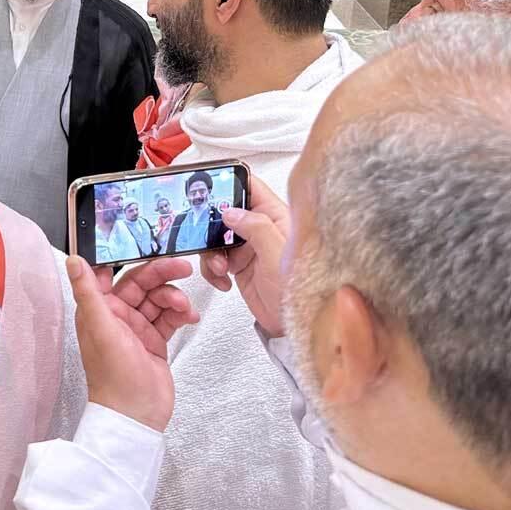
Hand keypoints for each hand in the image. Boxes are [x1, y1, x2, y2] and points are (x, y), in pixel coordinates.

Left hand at [67, 255, 197, 431]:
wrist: (137, 415)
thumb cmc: (114, 377)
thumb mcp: (100, 328)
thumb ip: (88, 292)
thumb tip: (73, 261)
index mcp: (97, 310)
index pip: (111, 273)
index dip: (128, 258)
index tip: (147, 245)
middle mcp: (116, 317)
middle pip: (140, 283)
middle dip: (161, 274)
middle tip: (183, 268)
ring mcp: (137, 329)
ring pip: (158, 299)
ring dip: (174, 297)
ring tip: (184, 307)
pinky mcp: (154, 341)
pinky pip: (169, 317)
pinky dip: (181, 313)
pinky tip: (189, 316)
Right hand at [201, 174, 289, 336]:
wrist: (297, 326)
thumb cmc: (304, 291)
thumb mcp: (278, 255)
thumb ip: (256, 228)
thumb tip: (231, 211)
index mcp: (275, 216)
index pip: (250, 187)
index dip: (230, 183)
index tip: (210, 190)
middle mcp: (261, 229)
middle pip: (226, 210)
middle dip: (211, 222)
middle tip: (206, 235)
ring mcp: (249, 247)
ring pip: (215, 236)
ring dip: (210, 250)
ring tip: (219, 266)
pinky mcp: (240, 266)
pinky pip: (215, 259)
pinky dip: (211, 269)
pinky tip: (222, 279)